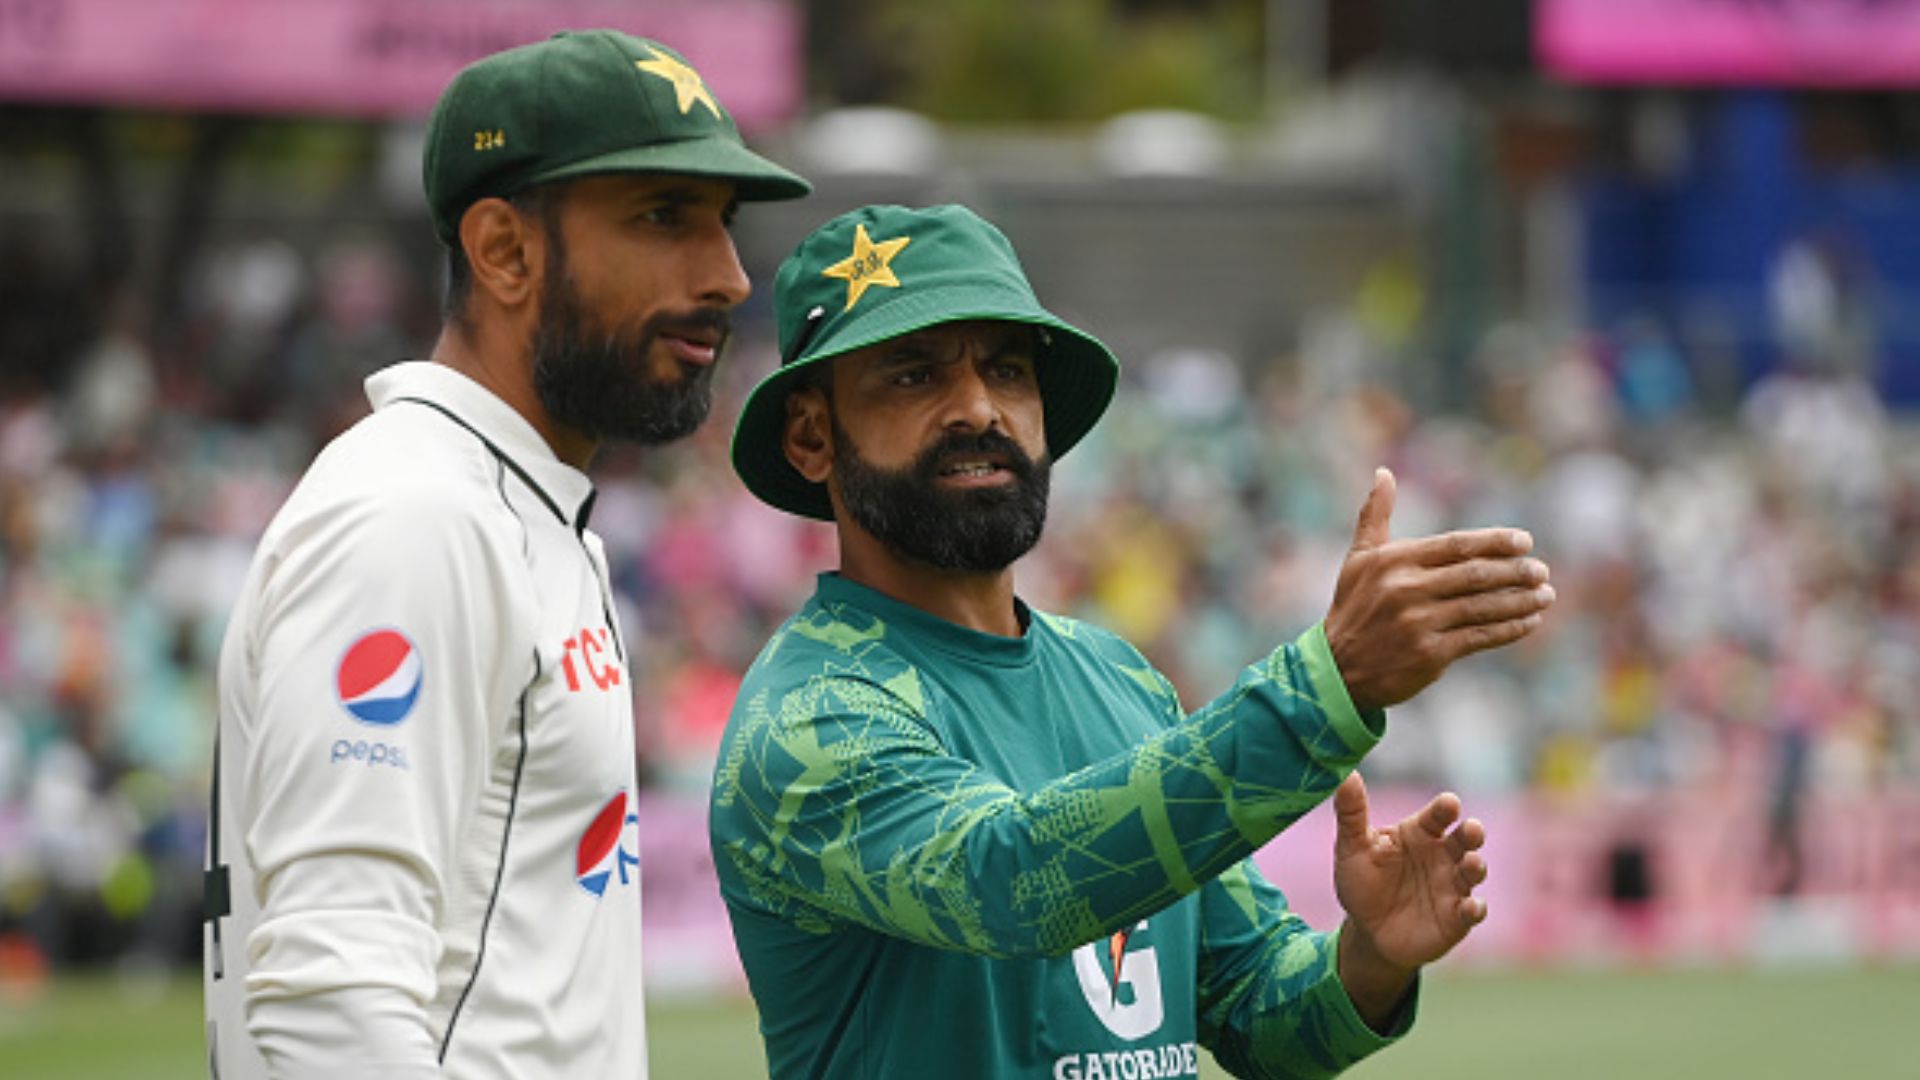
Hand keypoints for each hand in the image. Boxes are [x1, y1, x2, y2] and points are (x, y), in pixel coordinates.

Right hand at [1324, 467, 1551, 710]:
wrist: (1339, 669)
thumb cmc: (1354, 608)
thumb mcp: (1358, 559)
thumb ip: (1374, 515)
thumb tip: (1383, 472)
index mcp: (1395, 561)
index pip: (1456, 545)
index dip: (1495, 542)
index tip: (1525, 541)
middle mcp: (1407, 589)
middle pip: (1475, 575)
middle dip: (1515, 572)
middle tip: (1542, 570)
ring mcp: (1420, 623)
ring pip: (1482, 607)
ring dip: (1520, 601)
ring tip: (1546, 595)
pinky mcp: (1430, 654)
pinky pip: (1480, 637)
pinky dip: (1509, 629)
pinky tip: (1529, 622)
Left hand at [1331, 772, 1487, 1027]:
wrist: (1367, 930)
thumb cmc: (1362, 881)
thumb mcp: (1352, 848)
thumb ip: (1351, 813)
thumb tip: (1346, 774)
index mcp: (1420, 833)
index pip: (1437, 815)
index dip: (1445, 808)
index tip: (1449, 803)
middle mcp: (1443, 856)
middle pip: (1464, 839)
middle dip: (1471, 833)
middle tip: (1471, 828)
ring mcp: (1453, 886)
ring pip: (1473, 871)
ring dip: (1476, 866)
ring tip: (1472, 863)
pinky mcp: (1457, 918)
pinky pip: (1472, 911)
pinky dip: (1475, 909)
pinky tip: (1471, 907)